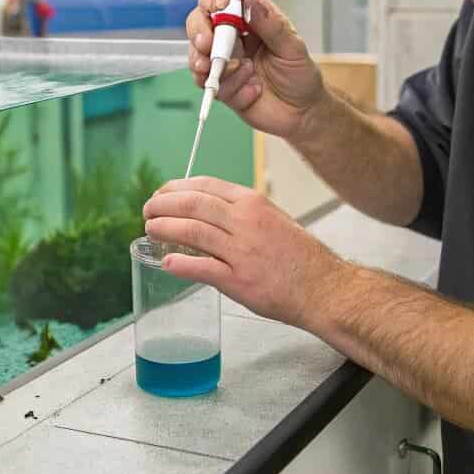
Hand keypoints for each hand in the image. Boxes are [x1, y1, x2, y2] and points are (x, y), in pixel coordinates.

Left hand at [142, 177, 346, 328]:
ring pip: (191, 231)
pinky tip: (166, 262)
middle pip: (192, 204)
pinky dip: (179, 264)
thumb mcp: (273, 220)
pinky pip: (201, 268)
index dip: (177, 188)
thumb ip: (242, 215)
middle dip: (163, 205)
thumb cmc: (301, 257)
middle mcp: (245, 221)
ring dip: (164, 229)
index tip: (163, 193)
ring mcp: (241, 251)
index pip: (205, 185)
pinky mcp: (239, 280)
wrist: (324, 287)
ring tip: (150, 230)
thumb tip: (208, 214)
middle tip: (148, 210)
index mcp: (253, 203)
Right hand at [186, 0, 325, 140]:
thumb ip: (271, 24)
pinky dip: (229, 88)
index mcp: (251, 19)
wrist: (302, 113)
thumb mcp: (292, 47)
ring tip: (241, 71)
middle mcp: (232, 37)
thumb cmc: (300, 75)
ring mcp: (224, 61)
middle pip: (200, 21)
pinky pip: (209, 84)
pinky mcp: (221, 85)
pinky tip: (251, 91)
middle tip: (206, 44)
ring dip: (211, 63)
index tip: (218, 5)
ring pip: (197, 53)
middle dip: (198, 30)